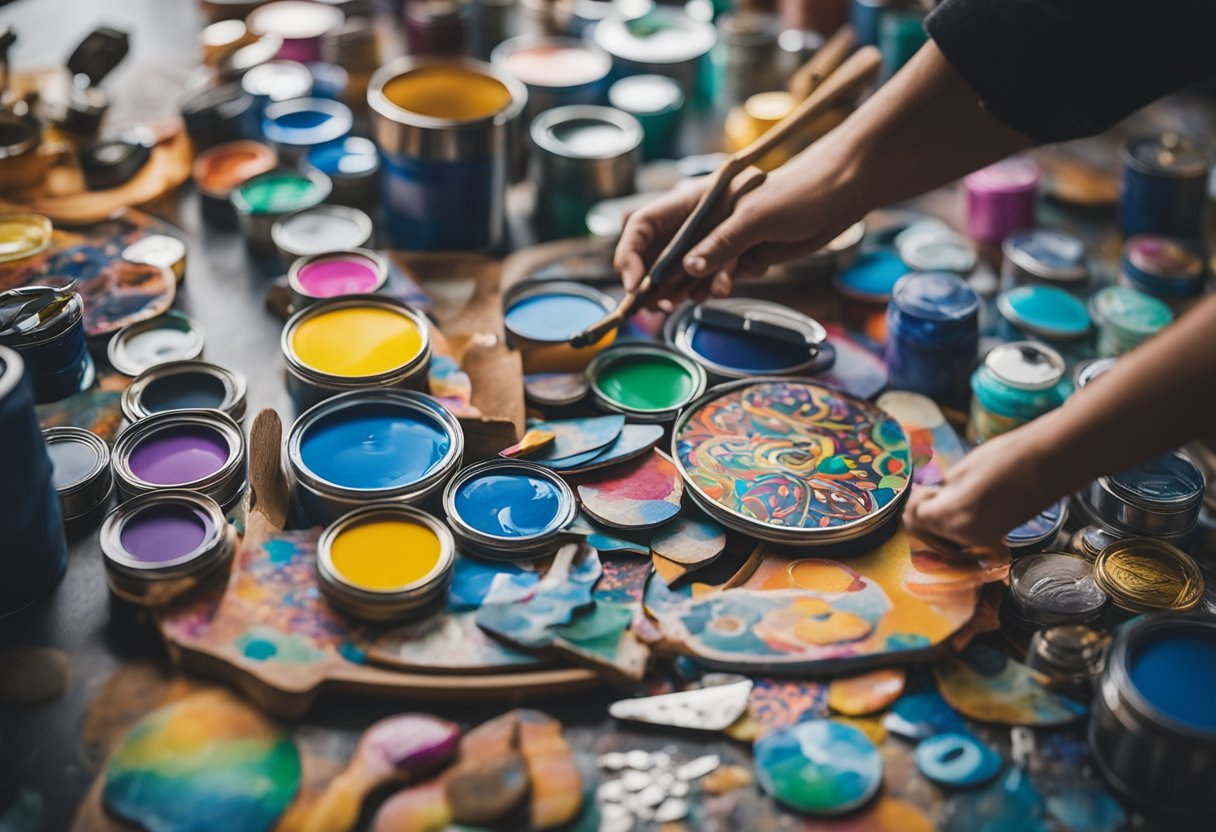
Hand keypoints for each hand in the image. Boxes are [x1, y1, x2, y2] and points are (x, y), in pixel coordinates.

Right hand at [613, 147, 862, 309]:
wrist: (838, 196)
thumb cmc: (797, 193)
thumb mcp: (755, 218)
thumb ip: (721, 244)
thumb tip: (689, 270)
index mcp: (693, 200)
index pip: (643, 225)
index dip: (631, 254)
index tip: (636, 284)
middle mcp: (700, 220)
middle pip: (659, 255)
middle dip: (657, 282)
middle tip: (661, 306)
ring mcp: (718, 239)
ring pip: (687, 273)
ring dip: (692, 288)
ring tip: (706, 294)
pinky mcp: (738, 255)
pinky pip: (715, 278)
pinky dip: (720, 284)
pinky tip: (737, 279)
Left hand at [903, 421, 1058, 549]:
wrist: (1050, 463)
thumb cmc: (1006, 458)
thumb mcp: (962, 470)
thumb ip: (943, 490)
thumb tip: (935, 497)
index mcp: (952, 518)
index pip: (915, 518)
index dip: (917, 500)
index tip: (929, 486)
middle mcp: (965, 536)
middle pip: (927, 533)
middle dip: (926, 514)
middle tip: (936, 492)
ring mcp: (982, 539)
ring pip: (945, 537)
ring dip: (942, 521)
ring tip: (955, 496)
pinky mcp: (997, 536)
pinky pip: (965, 535)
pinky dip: (960, 523)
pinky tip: (971, 502)